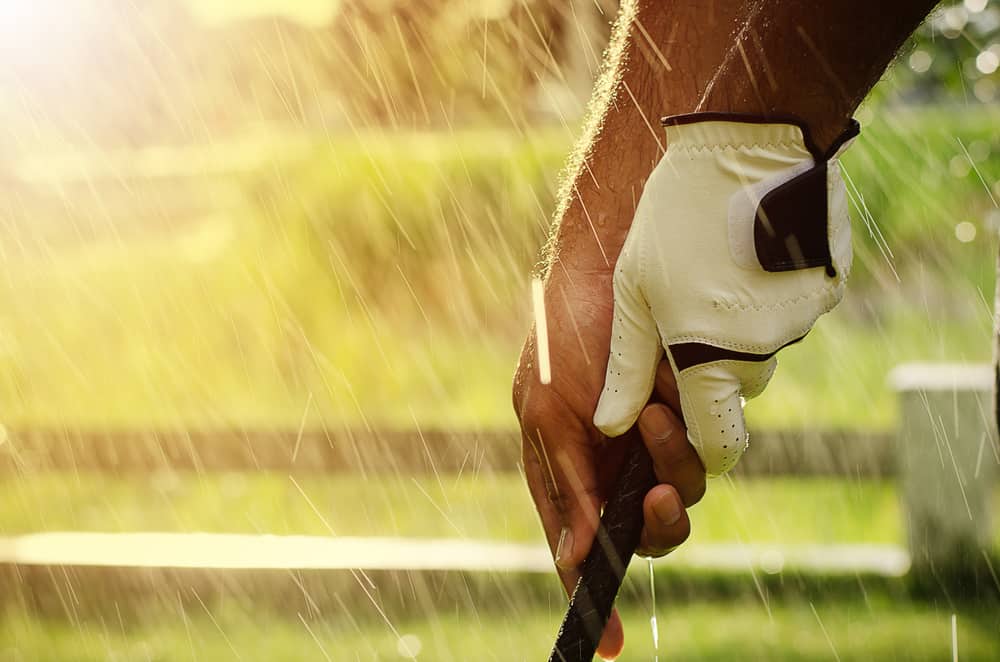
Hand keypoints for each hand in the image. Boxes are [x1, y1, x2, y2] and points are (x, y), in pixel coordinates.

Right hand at [513, 268, 705, 658]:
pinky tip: (669, 398)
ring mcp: (653, 441)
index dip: (592, 595)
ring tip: (654, 412)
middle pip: (642, 533)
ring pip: (681, 497)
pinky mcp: (693, 413)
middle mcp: (612, 465)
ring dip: (672, 470)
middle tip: (655, 498)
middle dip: (653, 526)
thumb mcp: (548, 410)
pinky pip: (707, 454)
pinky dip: (691, 440)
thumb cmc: (562, 336)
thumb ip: (563, 483)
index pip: (579, 548)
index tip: (608, 643)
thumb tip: (576, 555)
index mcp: (566, 472)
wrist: (608, 262)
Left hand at [594, 114, 858, 475]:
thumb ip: (628, 366)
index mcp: (712, 360)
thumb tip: (611, 427)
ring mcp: (802, 321)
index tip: (681, 425)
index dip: (699, 447)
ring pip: (762, 349)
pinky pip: (790, 314)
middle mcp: (766, 352)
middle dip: (709, 368)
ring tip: (710, 268)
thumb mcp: (635, 292)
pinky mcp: (826, 290)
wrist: (750, 141)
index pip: (717, 445)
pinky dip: (767, 298)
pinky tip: (744, 252)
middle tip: (682, 310)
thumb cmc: (675, 218)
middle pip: (736, 389)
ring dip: (737, 329)